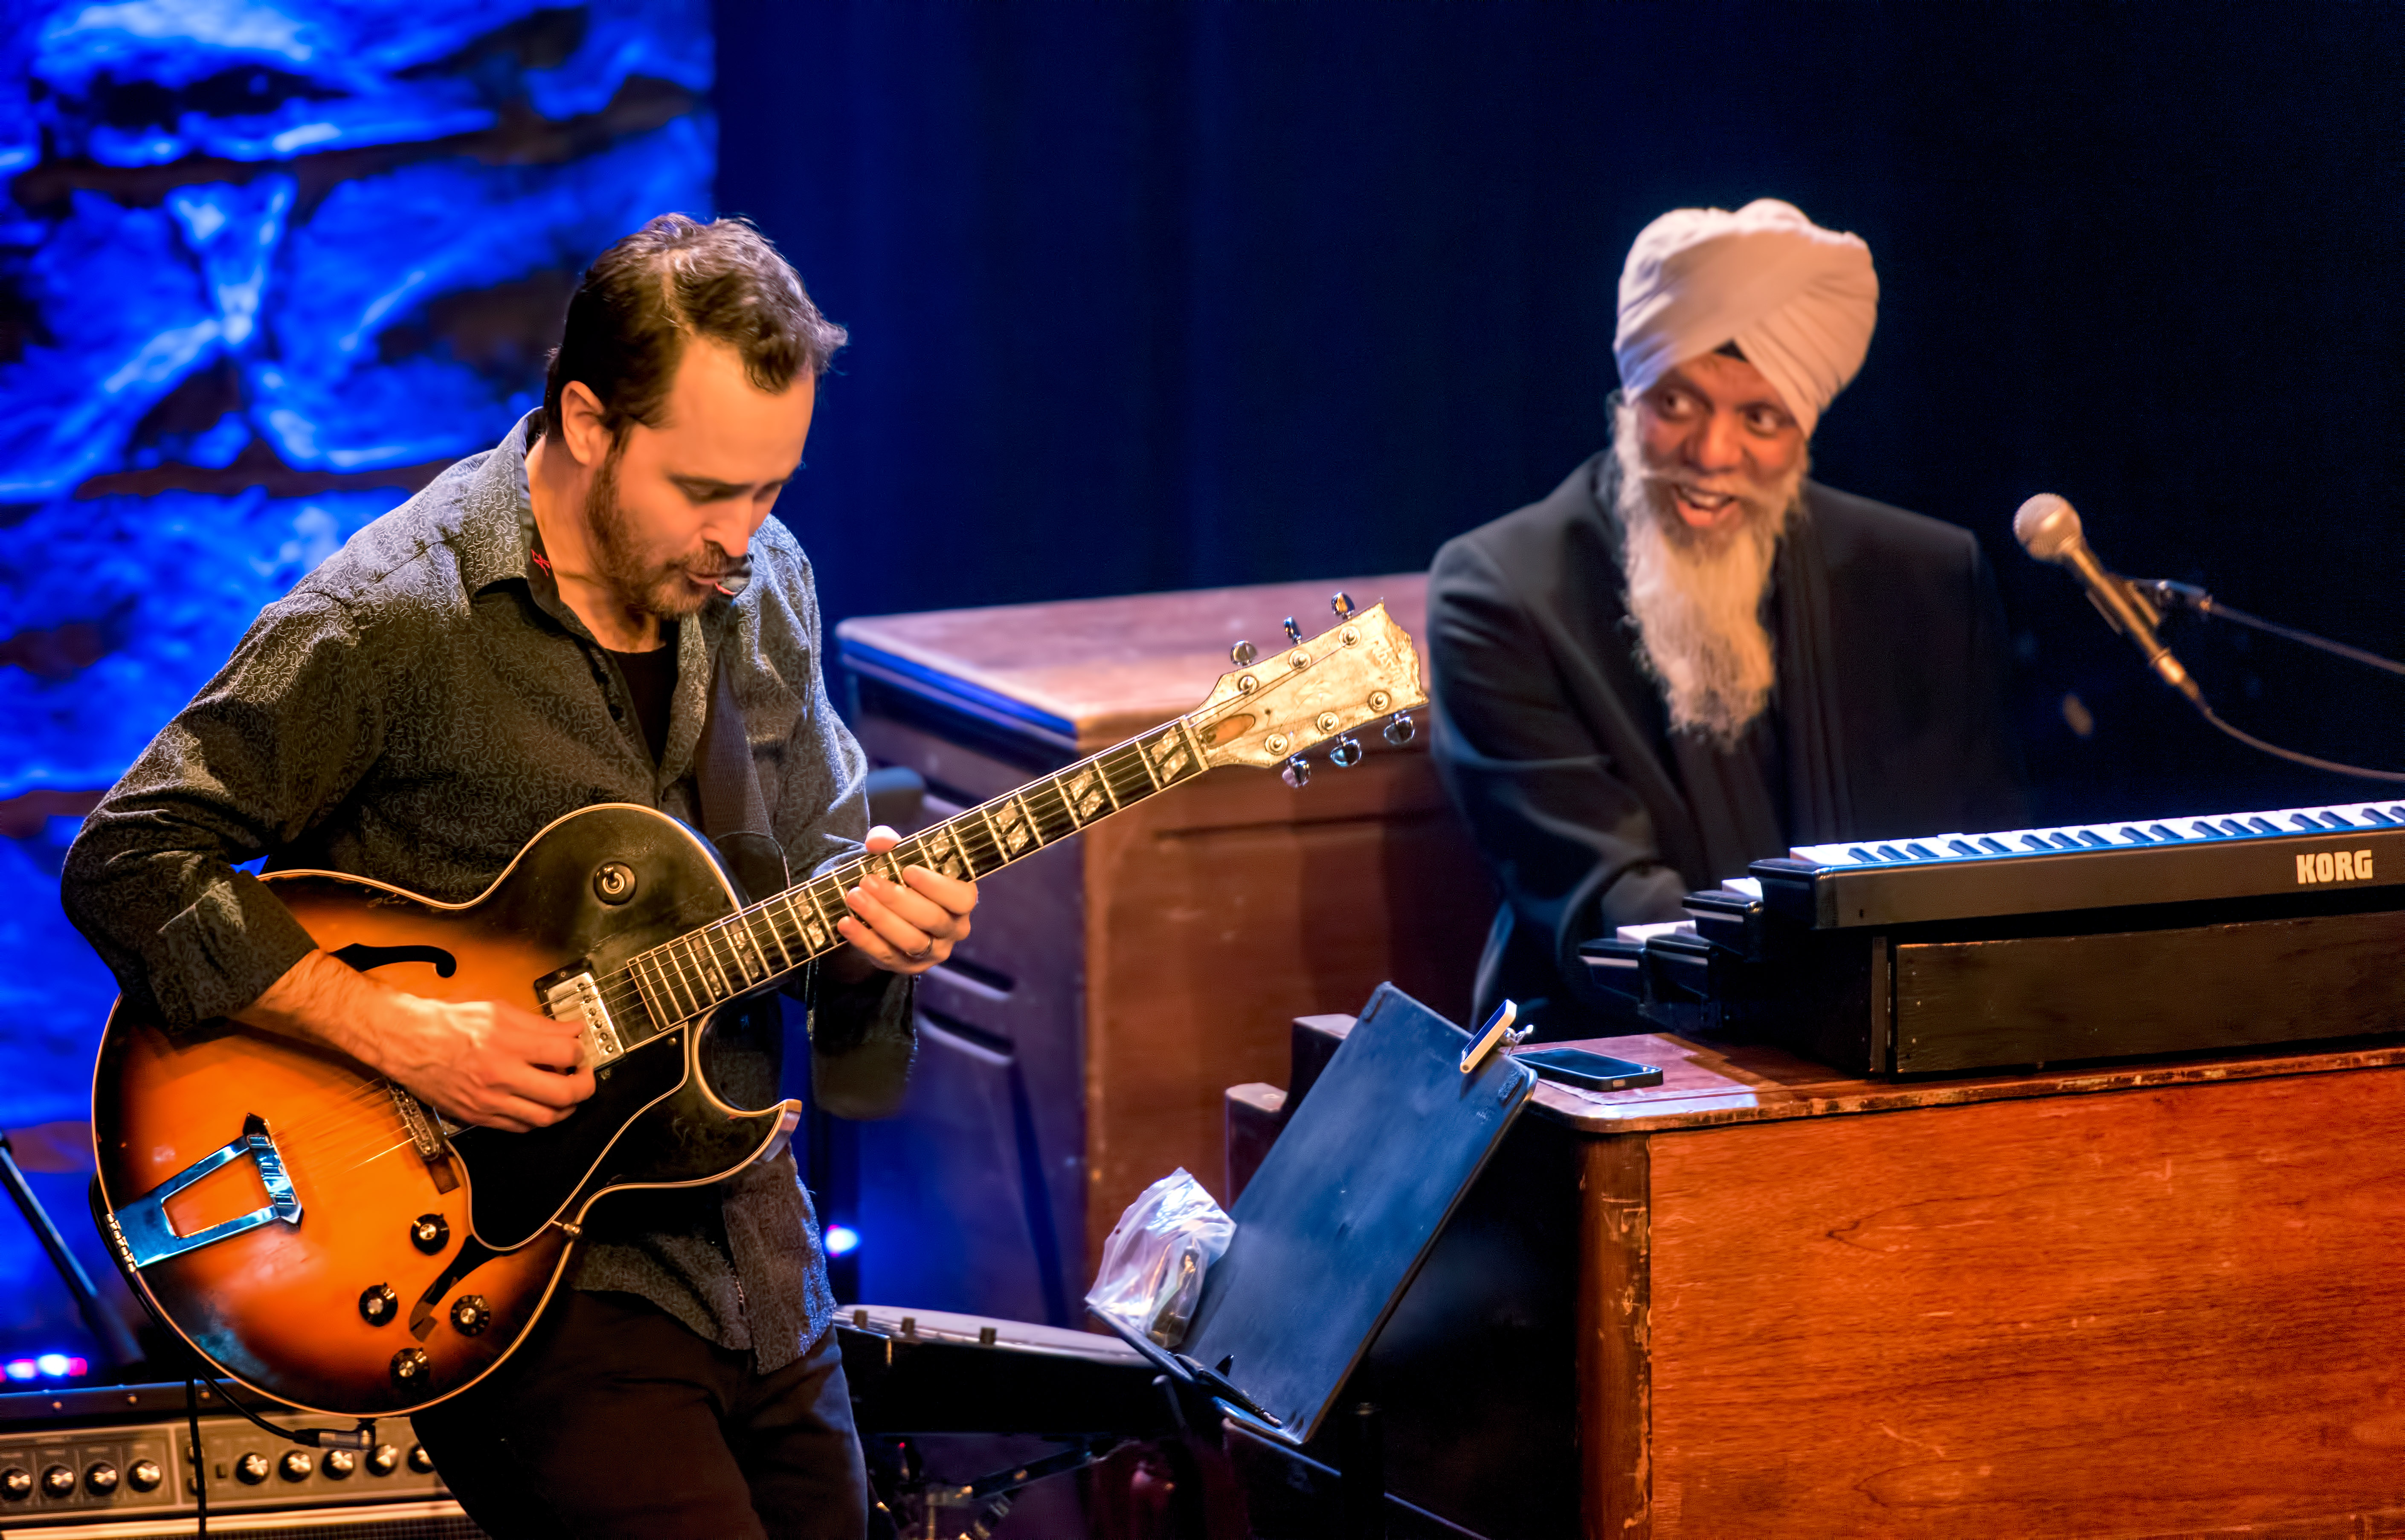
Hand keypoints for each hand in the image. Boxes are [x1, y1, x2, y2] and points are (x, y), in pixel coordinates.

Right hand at [374, 994, 596, 1132]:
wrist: (407, 1042)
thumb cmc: (448, 1022)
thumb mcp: (498, 1009)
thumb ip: (539, 1023)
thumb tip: (572, 1030)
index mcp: (507, 1042)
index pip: (565, 1053)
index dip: (580, 1052)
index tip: (578, 1049)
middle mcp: (500, 1075)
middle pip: (563, 1093)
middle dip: (585, 1086)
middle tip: (584, 1076)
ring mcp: (488, 1100)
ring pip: (546, 1118)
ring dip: (566, 1107)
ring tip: (566, 1093)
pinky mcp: (477, 1116)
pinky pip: (520, 1128)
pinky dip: (538, 1119)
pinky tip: (540, 1105)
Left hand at [834, 824, 978, 976]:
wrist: (892, 909)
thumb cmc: (904, 876)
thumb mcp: (900, 855)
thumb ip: (890, 842)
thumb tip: (878, 842)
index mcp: (962, 900)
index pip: (961, 898)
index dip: (936, 886)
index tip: (908, 870)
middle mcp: (954, 929)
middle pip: (932, 919)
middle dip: (897, 900)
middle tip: (867, 881)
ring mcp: (933, 952)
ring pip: (910, 941)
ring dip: (880, 918)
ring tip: (853, 897)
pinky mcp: (907, 966)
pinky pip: (887, 955)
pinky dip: (864, 939)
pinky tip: (846, 922)